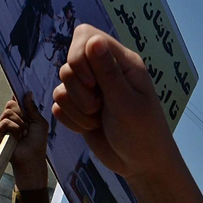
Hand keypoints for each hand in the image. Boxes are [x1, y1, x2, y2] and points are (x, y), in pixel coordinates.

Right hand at [0, 92, 49, 186]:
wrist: (32, 156)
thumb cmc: (37, 142)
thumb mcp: (39, 122)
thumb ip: (32, 108)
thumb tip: (28, 93)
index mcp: (20, 116)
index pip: (15, 101)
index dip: (17, 98)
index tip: (19, 96)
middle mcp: (10, 119)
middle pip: (10, 104)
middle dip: (21, 112)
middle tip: (27, 123)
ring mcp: (3, 126)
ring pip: (8, 112)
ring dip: (19, 122)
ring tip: (23, 133)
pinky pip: (4, 122)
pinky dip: (13, 128)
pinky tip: (17, 136)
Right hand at [52, 26, 175, 182]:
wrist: (141, 166)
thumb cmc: (144, 134)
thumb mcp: (127, 103)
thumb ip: (108, 72)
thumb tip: (93, 40)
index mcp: (122, 62)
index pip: (85, 36)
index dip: (79, 56)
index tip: (92, 83)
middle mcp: (103, 71)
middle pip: (69, 64)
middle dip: (79, 90)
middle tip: (100, 107)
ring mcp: (90, 90)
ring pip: (61, 86)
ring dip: (77, 108)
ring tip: (98, 119)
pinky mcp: (79, 108)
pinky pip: (58, 105)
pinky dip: (71, 120)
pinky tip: (90, 128)